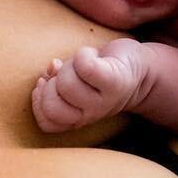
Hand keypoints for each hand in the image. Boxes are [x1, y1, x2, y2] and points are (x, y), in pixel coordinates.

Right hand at [31, 40, 145, 132]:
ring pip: (66, 84)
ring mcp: (104, 100)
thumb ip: (54, 80)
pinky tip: (92, 55)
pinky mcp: (115, 80)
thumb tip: (49, 71)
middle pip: (52, 106)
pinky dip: (84, 54)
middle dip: (51, 85)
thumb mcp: (74, 81)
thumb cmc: (100, 72)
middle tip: (65, 75)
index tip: (46, 83)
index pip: (46, 123)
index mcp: (77, 117)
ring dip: (69, 66)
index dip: (38, 101)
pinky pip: (87, 67)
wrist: (139, 68)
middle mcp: (90, 113)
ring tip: (83, 64)